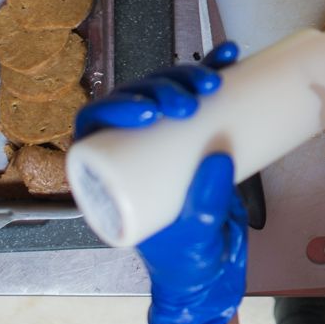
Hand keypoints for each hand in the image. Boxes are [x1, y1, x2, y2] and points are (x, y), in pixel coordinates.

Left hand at [74, 42, 247, 323]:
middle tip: (189, 101)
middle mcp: (133, 148)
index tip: (147, 112)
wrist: (214, 269)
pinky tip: (230, 55)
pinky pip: (201, 93)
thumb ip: (204, 206)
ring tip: (213, 79)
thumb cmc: (187, 262)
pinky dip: (214, 70)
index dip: (115, 106)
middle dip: (161, 88)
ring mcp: (165, 136)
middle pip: (135, 99)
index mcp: (109, 173)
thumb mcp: (192, 238)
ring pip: (165, 89)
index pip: (94, 125)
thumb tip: (217, 156)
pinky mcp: (197, 130)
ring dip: (187, 75)